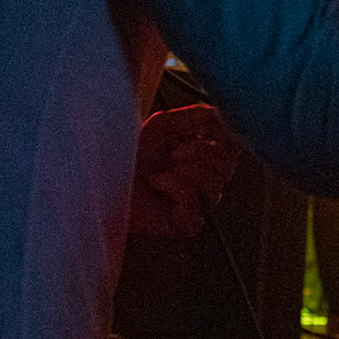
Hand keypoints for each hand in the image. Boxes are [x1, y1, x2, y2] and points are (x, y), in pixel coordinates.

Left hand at [130, 103, 239, 239]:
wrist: (103, 178)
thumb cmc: (130, 153)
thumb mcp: (165, 124)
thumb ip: (198, 116)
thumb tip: (224, 114)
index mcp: (205, 159)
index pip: (235, 148)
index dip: (224, 136)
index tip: (204, 128)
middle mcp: (205, 183)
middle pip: (227, 166)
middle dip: (198, 152)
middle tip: (173, 152)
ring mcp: (197, 205)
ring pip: (214, 184)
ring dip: (185, 170)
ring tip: (163, 169)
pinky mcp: (184, 224)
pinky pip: (194, 204)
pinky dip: (174, 187)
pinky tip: (157, 183)